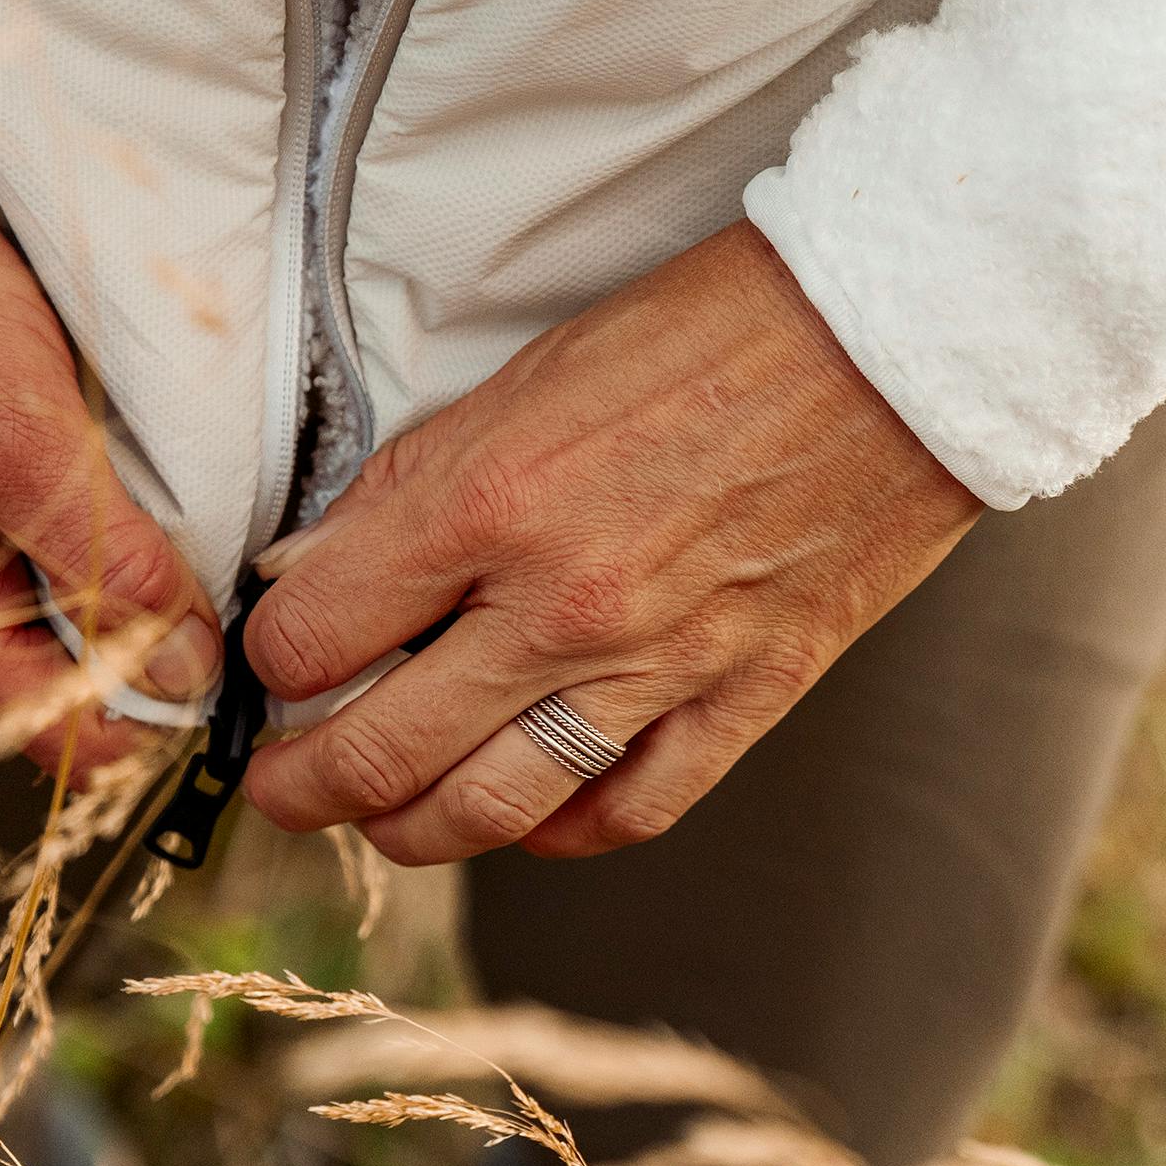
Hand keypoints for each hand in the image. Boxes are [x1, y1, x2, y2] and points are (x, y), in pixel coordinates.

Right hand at [0, 133, 219, 777]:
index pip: (49, 729)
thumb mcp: (12, 421)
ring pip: (69, 609)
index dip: (148, 720)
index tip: (231, 670)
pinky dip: (109, 525)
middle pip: (67, 676)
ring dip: (136, 581)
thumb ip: (93, 553)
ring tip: (199, 520)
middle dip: (154, 648)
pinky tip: (147, 479)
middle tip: (235, 578)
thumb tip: (177, 672)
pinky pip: (53, 543)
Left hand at [240, 220, 980, 861]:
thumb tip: (309, 570)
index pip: (313, 637)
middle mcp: (560, 605)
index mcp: (489, 502)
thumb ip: (408, 488)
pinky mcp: (743, 698)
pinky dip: (558, 831)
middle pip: (378, 753)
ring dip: (407, 830)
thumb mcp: (523, 378)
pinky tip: (525, 815)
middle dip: (301, 785)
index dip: (271, 657)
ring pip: (488, 811)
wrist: (894, 342)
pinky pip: (627, 813)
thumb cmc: (706, 334)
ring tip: (379, 817)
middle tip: (280, 785)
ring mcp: (656, 667)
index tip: (274, 655)